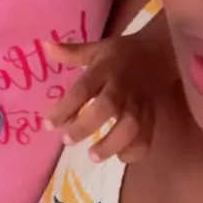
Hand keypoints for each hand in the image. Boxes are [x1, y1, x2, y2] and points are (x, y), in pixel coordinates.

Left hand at [44, 35, 154, 163]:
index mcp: (105, 68)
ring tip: (93, 155)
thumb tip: (43, 46)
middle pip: (107, 106)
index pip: (84, 87)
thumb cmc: (121, 54)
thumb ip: (71, 53)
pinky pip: (146, 137)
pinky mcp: (152, 115)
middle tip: (67, 141)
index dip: (66, 107)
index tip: (49, 124)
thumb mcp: (96, 49)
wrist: (158, 53)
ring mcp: (139, 102)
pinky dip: (134, 151)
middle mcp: (122, 86)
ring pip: (130, 125)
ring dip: (112, 144)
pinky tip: (120, 156)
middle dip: (86, 126)